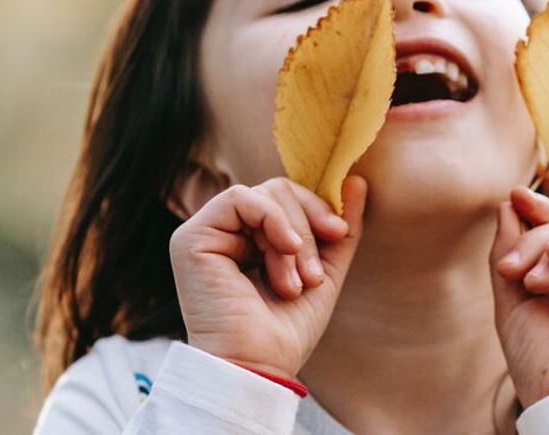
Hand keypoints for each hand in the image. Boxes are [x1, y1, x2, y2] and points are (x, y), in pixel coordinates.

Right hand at [169, 175, 366, 379]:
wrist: (259, 367)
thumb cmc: (286, 331)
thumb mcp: (325, 271)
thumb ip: (340, 229)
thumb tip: (356, 180)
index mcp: (249, 240)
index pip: (286, 198)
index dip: (317, 208)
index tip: (339, 234)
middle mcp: (225, 233)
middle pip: (278, 191)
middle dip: (307, 229)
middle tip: (314, 276)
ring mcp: (206, 234)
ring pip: (265, 194)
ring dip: (293, 238)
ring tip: (295, 283)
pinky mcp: (192, 238)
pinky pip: (240, 198)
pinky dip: (272, 220)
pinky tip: (283, 251)